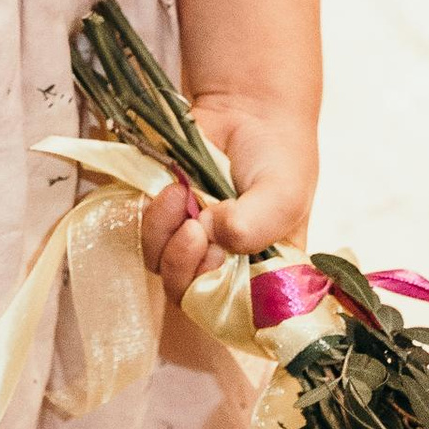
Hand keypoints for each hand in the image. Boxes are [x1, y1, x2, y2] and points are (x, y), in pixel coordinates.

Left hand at [140, 98, 317, 306]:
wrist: (247, 110)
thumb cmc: (278, 158)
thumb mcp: (285, 194)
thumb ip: (257, 226)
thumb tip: (212, 235)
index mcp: (264, 275)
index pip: (237, 317)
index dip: (219, 301)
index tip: (219, 262)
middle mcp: (225, 267)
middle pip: (189, 296)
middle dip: (185, 266)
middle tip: (197, 228)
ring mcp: (192, 243)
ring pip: (162, 267)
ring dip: (166, 236)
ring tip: (184, 196)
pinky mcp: (165, 218)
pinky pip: (144, 235)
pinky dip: (153, 216)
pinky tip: (174, 188)